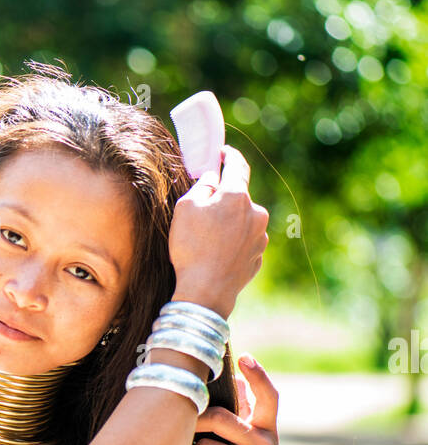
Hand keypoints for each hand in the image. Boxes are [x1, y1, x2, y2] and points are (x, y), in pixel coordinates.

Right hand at [168, 145, 269, 320]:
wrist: (205, 292)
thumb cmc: (191, 248)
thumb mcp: (185, 208)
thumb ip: (201, 186)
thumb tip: (212, 179)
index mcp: (237, 195)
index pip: (237, 165)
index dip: (228, 155)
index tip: (223, 152)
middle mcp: (256, 212)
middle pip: (239, 197)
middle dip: (224, 200)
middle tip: (203, 211)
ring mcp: (260, 237)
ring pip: (243, 221)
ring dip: (229, 223)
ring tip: (208, 241)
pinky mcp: (258, 257)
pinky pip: (245, 242)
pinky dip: (233, 243)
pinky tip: (217, 255)